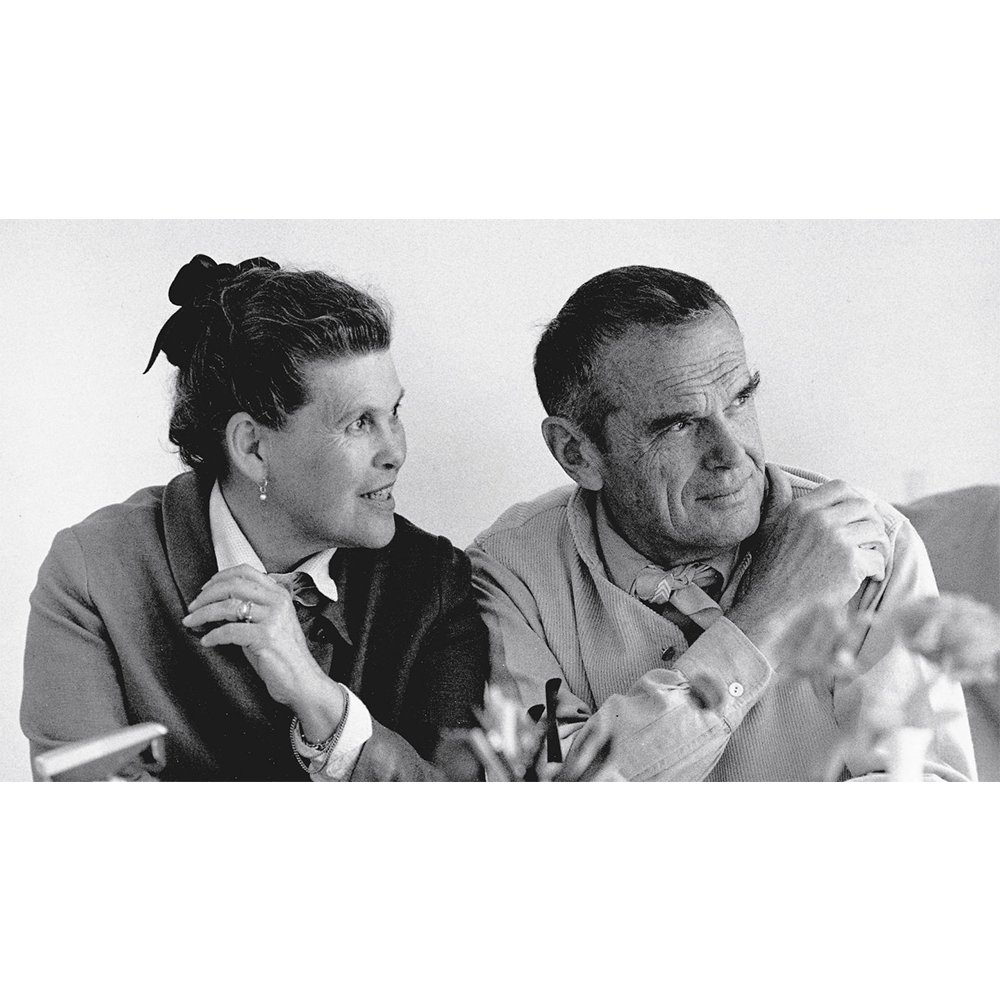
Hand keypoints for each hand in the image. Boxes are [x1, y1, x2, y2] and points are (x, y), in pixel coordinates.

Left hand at [182, 564, 344, 738]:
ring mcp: (273, 618)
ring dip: (203, 614)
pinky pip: (229, 631)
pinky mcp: (266, 637)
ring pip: (228, 606)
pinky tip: (207, 641)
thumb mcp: (268, 625)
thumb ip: (249, 610)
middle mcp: (278, 601)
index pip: (246, 572)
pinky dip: (213, 636)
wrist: (302, 681)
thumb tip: (215, 605)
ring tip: (191, 622)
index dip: (220, 577)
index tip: (204, 588)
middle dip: (206, 596)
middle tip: (192, 607)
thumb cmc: (282, 656)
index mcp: (279, 594)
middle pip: (233, 585)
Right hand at [728, 467, 888, 647]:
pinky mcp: (850, 564)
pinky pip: (878, 559)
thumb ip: (776, 498)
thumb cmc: (769, 570)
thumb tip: (774, 470)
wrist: (772, 606)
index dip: (853, 499)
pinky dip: (877, 570)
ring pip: (875, 531)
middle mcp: (820, 520)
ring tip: (868, 558)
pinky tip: (868, 577)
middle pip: (864, 506)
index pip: (840, 487)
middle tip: (866, 540)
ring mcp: (837, 541)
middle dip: (869, 523)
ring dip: (876, 545)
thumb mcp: (767, 527)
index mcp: (802, 509)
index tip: (854, 516)